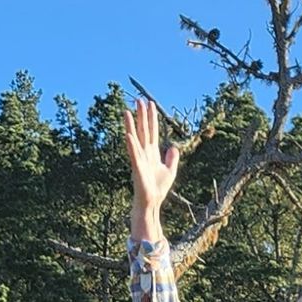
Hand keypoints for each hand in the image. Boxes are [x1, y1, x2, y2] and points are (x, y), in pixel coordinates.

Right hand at [124, 94, 179, 240]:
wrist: (152, 202)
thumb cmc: (158, 188)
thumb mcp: (170, 171)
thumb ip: (172, 159)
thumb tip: (173, 147)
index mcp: (152, 152)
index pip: (152, 131)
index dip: (151, 117)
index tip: (150, 103)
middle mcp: (144, 153)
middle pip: (143, 130)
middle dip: (141, 115)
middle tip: (139, 99)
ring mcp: (140, 159)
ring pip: (135, 138)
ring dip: (131, 125)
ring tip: (127, 111)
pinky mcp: (137, 168)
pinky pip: (134, 155)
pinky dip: (131, 145)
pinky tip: (128, 135)